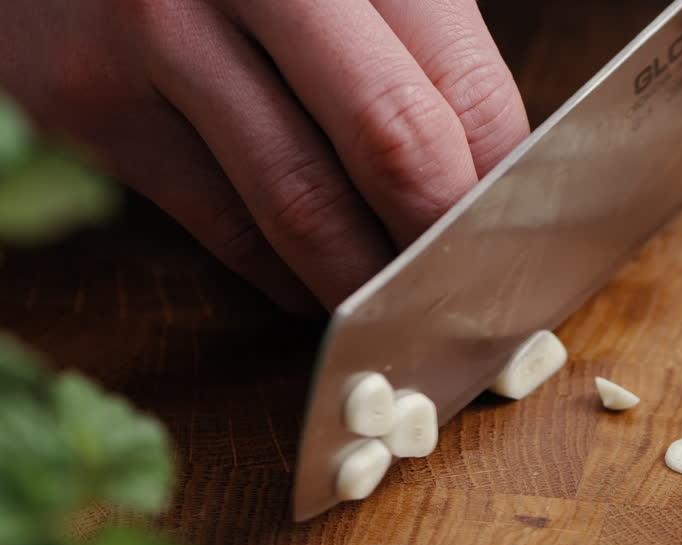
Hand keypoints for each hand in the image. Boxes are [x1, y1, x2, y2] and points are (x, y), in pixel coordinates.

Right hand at [0, 0, 529, 311]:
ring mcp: (160, 35)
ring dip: (368, 282)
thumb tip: (491, 180)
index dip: (507, 188)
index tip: (528, 245)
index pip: (464, 91)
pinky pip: (220, 224)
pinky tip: (318, 283)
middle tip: (474, 297)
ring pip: (302, 206)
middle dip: (445, 246)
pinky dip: (286, 274)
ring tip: (403, 309)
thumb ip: (414, 47)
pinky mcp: (91, 101)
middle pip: (394, 147)